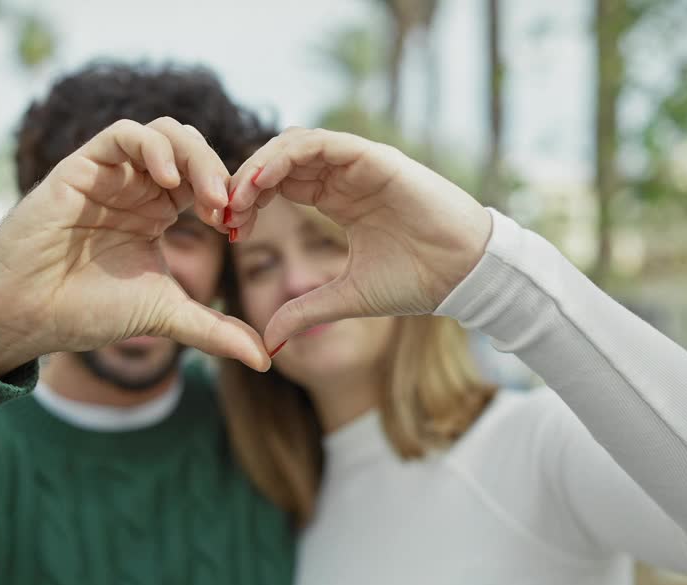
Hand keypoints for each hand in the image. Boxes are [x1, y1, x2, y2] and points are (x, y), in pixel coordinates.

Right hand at [0, 117, 269, 375]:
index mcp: (157, 213)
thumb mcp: (165, 315)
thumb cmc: (85, 311)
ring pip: (164, 133)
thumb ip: (215, 330)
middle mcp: (136, 188)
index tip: (237, 229)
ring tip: (205, 197)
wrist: (26, 315)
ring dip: (193, 157)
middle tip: (228, 209)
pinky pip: (123, 134)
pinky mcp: (81, 167)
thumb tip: (264, 359)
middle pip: (191, 151)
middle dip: (218, 173)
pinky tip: (168, 180)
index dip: (229, 196)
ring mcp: (110, 175)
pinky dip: (152, 147)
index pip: (206, 182)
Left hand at [224, 127, 492, 350]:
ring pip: (294, 144)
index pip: (280, 185)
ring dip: (259, 165)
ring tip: (237, 196)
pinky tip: (262, 180)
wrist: (464, 275)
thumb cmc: (418, 282)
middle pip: (280, 161)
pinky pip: (320, 143)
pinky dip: (287, 155)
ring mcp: (359, 163)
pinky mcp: (374, 157)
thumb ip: (306, 310)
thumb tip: (268, 340)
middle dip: (245, 182)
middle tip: (222, 211)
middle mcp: (345, 176)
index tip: (229, 230)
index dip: (250, 201)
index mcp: (338, 200)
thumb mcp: (346, 298)